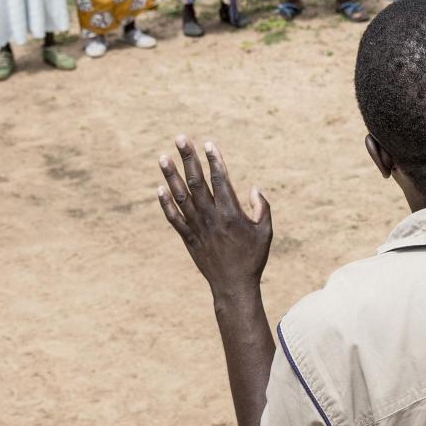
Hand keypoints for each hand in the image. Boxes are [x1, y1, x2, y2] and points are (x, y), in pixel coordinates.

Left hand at [157, 137, 272, 298]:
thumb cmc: (253, 258)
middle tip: (180, 138)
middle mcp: (211, 217)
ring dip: (170, 176)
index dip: (214, 160)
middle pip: (197, 181)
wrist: (234, 286)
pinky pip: (174, 218)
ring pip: (181, 197)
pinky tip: (159, 189)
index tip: (208, 144)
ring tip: (163, 157)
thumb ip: (262, 207)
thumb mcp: (266, 232)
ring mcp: (197, 228)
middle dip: (188, 158)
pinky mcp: (188, 239)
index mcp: (231, 213)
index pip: (220, 180)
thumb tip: (253, 188)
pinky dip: (165, 203)